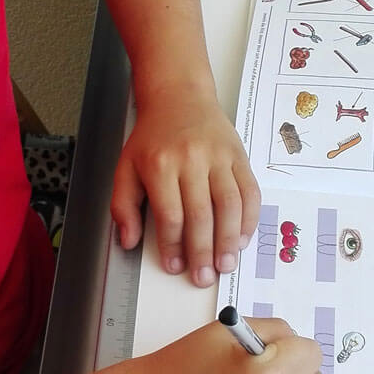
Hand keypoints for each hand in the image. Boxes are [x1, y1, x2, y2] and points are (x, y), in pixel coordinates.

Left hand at [111, 86, 260, 287]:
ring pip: (229, 205)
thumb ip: (123, 206)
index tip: (175, 267)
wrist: (179, 96)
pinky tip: (242, 238)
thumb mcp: (126, 167)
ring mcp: (219, 157)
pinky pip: (250, 191)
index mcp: (160, 164)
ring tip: (226, 264)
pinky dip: (249, 219)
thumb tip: (128, 241)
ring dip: (229, 240)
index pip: (170, 214)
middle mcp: (192, 159)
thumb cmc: (152, 137)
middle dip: (203, 251)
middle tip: (204, 277)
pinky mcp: (238, 155)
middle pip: (201, 214)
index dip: (173, 246)